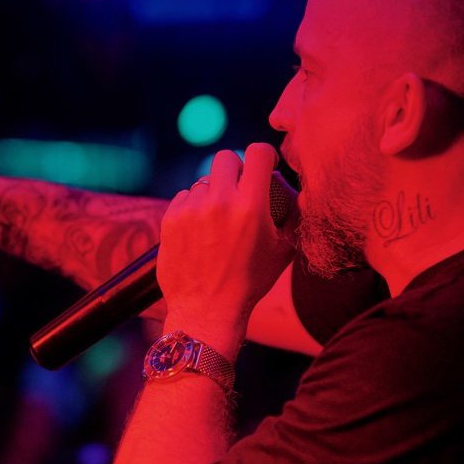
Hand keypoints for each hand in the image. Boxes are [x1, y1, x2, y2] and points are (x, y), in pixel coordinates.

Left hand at [157, 144, 297, 353]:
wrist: (207, 311)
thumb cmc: (250, 283)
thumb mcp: (283, 250)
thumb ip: (291, 214)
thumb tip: (293, 190)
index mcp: (251, 205)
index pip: (257, 152)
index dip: (264, 156)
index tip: (264, 166)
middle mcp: (219, 201)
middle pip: (225, 158)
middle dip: (235, 169)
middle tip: (239, 189)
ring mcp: (191, 209)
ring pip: (203, 181)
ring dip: (213, 193)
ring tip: (218, 221)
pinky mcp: (170, 219)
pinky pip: (184, 197)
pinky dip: (193, 207)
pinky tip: (200, 231)